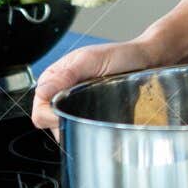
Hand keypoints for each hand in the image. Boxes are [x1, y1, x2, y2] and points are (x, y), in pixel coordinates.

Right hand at [31, 38, 161, 134]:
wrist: (147, 61)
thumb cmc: (121, 55)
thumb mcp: (91, 59)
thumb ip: (67, 74)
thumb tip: (43, 91)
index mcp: (55, 78)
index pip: (40, 109)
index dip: (50, 117)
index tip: (68, 115)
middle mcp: (63, 93)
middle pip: (50, 124)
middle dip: (65, 125)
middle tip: (86, 116)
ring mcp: (77, 105)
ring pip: (66, 130)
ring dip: (79, 129)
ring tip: (96, 119)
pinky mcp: (92, 115)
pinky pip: (83, 130)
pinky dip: (90, 132)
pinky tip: (101, 127)